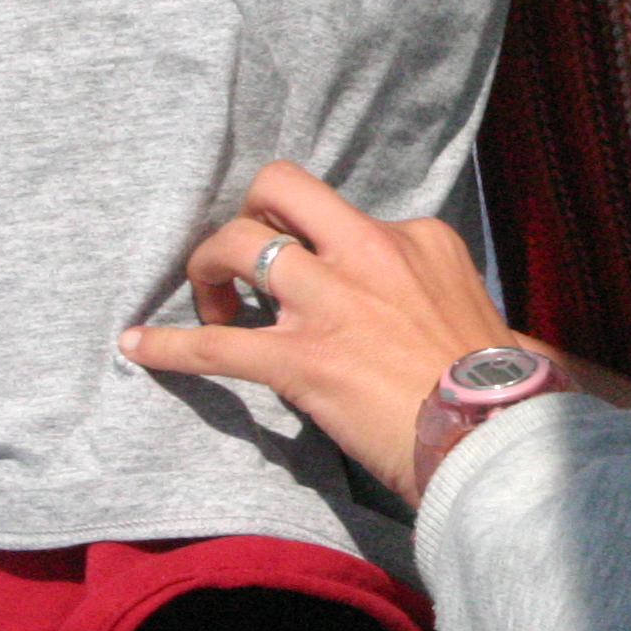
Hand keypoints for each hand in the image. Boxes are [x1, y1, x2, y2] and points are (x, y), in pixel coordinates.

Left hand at [120, 162, 513, 502]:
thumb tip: (406, 308)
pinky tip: (135, 346)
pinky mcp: (299, 358)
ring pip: (237, 246)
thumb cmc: (493, 388)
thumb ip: (428, 287)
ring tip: (207, 303)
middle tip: (244, 260)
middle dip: (250, 213)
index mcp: (416, 236)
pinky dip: (166, 344)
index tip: (324, 286)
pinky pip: (213, 343)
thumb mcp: (470, 306)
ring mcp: (330, 301)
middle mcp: (369, 251)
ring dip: (207, 270)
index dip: (324, 247)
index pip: (346, 216)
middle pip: (280, 188)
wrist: (495, 441)